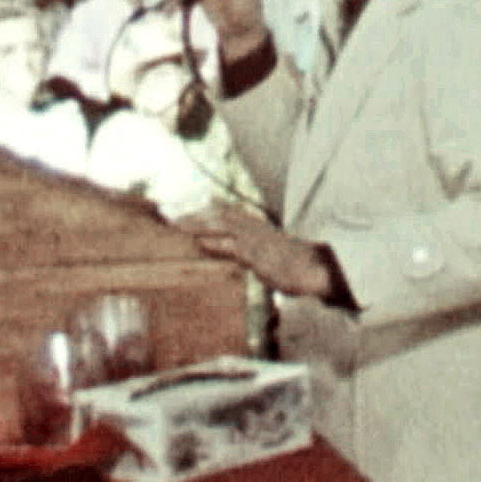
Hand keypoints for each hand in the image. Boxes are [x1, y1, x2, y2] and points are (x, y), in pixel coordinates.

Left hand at [176, 204, 331, 298]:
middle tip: (166, 216)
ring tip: (177, 225)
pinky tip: (201, 243)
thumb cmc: (286, 261)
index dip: (196, 212)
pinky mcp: (261, 257)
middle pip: (216, 216)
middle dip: (190, 215)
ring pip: (223, 227)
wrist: (314, 269)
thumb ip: (233, 246)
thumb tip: (207, 244)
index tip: (173, 213)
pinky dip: (217, 244)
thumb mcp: (258, 250)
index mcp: (251, 225)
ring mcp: (256, 241)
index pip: (219, 213)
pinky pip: (236, 248)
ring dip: (198, 225)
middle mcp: (252, 228)